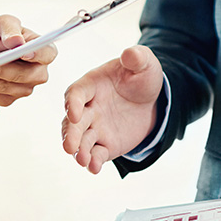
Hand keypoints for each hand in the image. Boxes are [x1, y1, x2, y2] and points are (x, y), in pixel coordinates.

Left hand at [0, 15, 56, 106]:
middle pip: (29, 76)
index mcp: (42, 48)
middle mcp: (38, 70)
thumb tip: (17, 41)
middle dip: (4, 71)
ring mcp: (25, 86)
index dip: (38, 55)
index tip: (23, 54)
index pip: (48, 53)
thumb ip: (9, 28)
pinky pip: (0, 98)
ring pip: (12, 89)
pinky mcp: (10, 97)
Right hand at [62, 45, 163, 173]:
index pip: (76, 93)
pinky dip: (94, 162)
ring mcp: (95, 127)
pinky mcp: (105, 144)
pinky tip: (95, 167)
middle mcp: (88, 108)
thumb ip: (136, 58)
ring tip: (82, 160)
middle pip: (73, 121)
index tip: (74, 113)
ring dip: (79, 150)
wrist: (151, 100)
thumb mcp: (143, 63)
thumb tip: (130, 53)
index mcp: (92, 84)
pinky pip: (96, 154)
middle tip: (70, 146)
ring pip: (81, 141)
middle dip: (71, 133)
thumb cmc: (140, 77)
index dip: (73, 103)